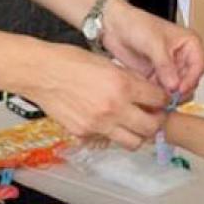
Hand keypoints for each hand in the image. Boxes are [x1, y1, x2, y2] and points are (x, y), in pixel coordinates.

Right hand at [24, 42, 167, 149]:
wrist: (41, 72)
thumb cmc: (68, 62)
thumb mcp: (107, 62)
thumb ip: (128, 79)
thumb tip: (145, 91)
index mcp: (122, 84)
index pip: (159, 100)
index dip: (163, 100)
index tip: (161, 101)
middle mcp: (114, 107)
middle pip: (152, 127)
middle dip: (156, 122)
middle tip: (153, 116)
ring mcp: (99, 124)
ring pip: (134, 142)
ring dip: (138, 134)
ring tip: (133, 124)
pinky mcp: (85, 134)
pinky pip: (107, 141)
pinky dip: (112, 134)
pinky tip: (107, 123)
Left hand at [101, 0, 203, 97]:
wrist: (114, 26)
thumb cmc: (136, 24)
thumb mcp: (154, 44)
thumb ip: (165, 66)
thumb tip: (174, 85)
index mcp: (189, 44)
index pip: (198, 66)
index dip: (191, 79)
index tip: (180, 89)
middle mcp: (182, 57)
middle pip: (189, 80)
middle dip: (180, 90)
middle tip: (170, 97)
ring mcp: (169, 68)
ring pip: (177, 88)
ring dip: (169, 95)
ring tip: (160, 99)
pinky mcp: (157, 76)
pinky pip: (162, 91)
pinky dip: (158, 96)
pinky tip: (152, 99)